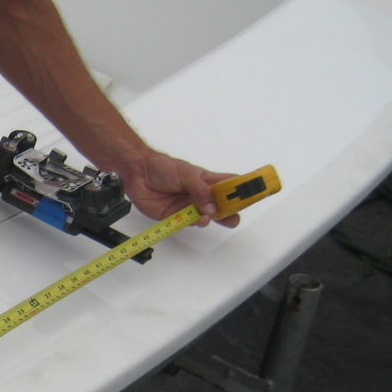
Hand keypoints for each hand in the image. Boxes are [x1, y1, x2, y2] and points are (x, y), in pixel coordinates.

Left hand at [118, 151, 240, 227]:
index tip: (254, 196)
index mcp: (207, 181)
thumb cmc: (162, 167)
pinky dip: (194, 223)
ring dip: (211, 219)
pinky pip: (188, 224)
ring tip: (211, 216)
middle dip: (230, 212)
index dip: (243, 191)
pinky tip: (197, 219)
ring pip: (206, 218)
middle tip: (234, 217)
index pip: (231, 186)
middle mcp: (200, 195)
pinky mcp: (175, 217)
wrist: (137, 173)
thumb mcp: (186, 173)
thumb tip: (211, 206)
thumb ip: (200, 190)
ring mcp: (188, 207)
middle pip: (221, 207)